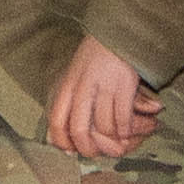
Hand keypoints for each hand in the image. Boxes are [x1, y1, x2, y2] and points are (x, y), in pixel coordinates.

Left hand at [46, 39, 156, 160]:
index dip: (62, 141)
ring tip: (115, 139)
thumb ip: (68, 99)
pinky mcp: (124, 85)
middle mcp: (82, 86)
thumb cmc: (95, 57)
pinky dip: (125, 129)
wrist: (117, 32)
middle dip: (88, 147)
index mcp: (67, 84)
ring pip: (104, 127)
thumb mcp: (74, 74)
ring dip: (111, 138)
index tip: (69, 150)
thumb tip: (60, 135)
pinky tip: (126, 130)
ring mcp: (104, 86)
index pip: (56, 121)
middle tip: (96, 151)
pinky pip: (123, 119)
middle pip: (79, 130)